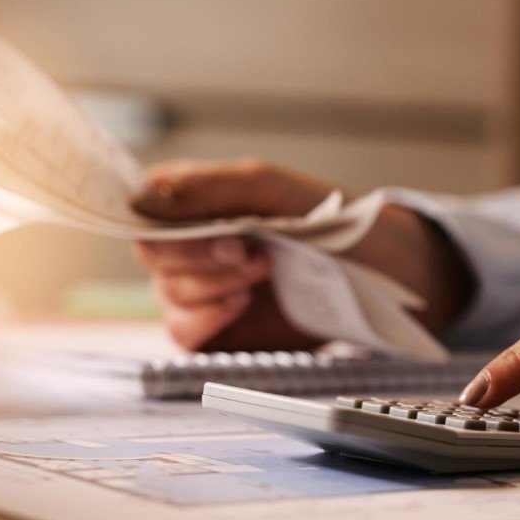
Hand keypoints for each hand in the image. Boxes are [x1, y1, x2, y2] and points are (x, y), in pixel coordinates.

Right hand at [131, 158, 470, 351]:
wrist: (377, 271)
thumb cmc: (326, 219)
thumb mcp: (268, 188)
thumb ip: (207, 187)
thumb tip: (143, 195)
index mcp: (192, 202)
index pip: (141, 207)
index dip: (160, 219)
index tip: (203, 223)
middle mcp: (187, 246)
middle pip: (152, 254)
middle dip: (199, 253)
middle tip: (249, 249)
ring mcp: (199, 290)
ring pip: (168, 294)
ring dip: (212, 284)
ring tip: (261, 271)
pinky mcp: (215, 331)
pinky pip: (184, 332)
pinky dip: (207, 318)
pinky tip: (241, 303)